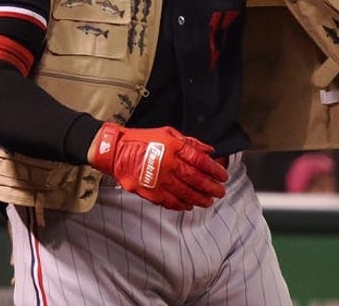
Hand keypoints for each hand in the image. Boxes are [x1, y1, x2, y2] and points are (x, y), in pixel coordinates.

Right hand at [88, 123, 227, 210]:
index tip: (223, 176)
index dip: (214, 169)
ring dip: (199, 198)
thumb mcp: (167, 133)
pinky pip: (169, 201)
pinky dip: (181, 205)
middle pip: (195, 179)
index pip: (200, 160)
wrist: (115, 151)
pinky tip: (189, 205)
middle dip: (211, 187)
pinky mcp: (150, 191)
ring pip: (185, 192)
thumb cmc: (142, 140)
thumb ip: (189, 142)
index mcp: (174, 147)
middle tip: (220, 192)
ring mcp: (159, 179)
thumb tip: (209, 150)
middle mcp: (168, 164)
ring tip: (209, 202)